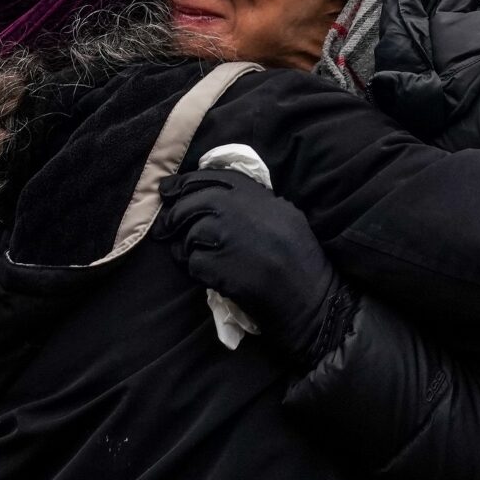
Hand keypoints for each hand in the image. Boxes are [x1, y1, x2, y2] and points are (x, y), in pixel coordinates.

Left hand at [154, 169, 340, 357]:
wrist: (313, 301)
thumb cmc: (304, 263)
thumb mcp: (285, 218)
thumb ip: (253, 205)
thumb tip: (209, 198)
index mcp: (263, 197)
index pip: (215, 177)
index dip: (186, 182)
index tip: (168, 189)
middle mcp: (244, 211)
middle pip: (195, 202)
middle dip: (175, 214)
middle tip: (166, 227)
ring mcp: (231, 238)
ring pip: (190, 234)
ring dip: (186, 247)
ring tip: (192, 257)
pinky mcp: (221, 266)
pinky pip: (193, 263)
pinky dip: (195, 270)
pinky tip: (207, 276)